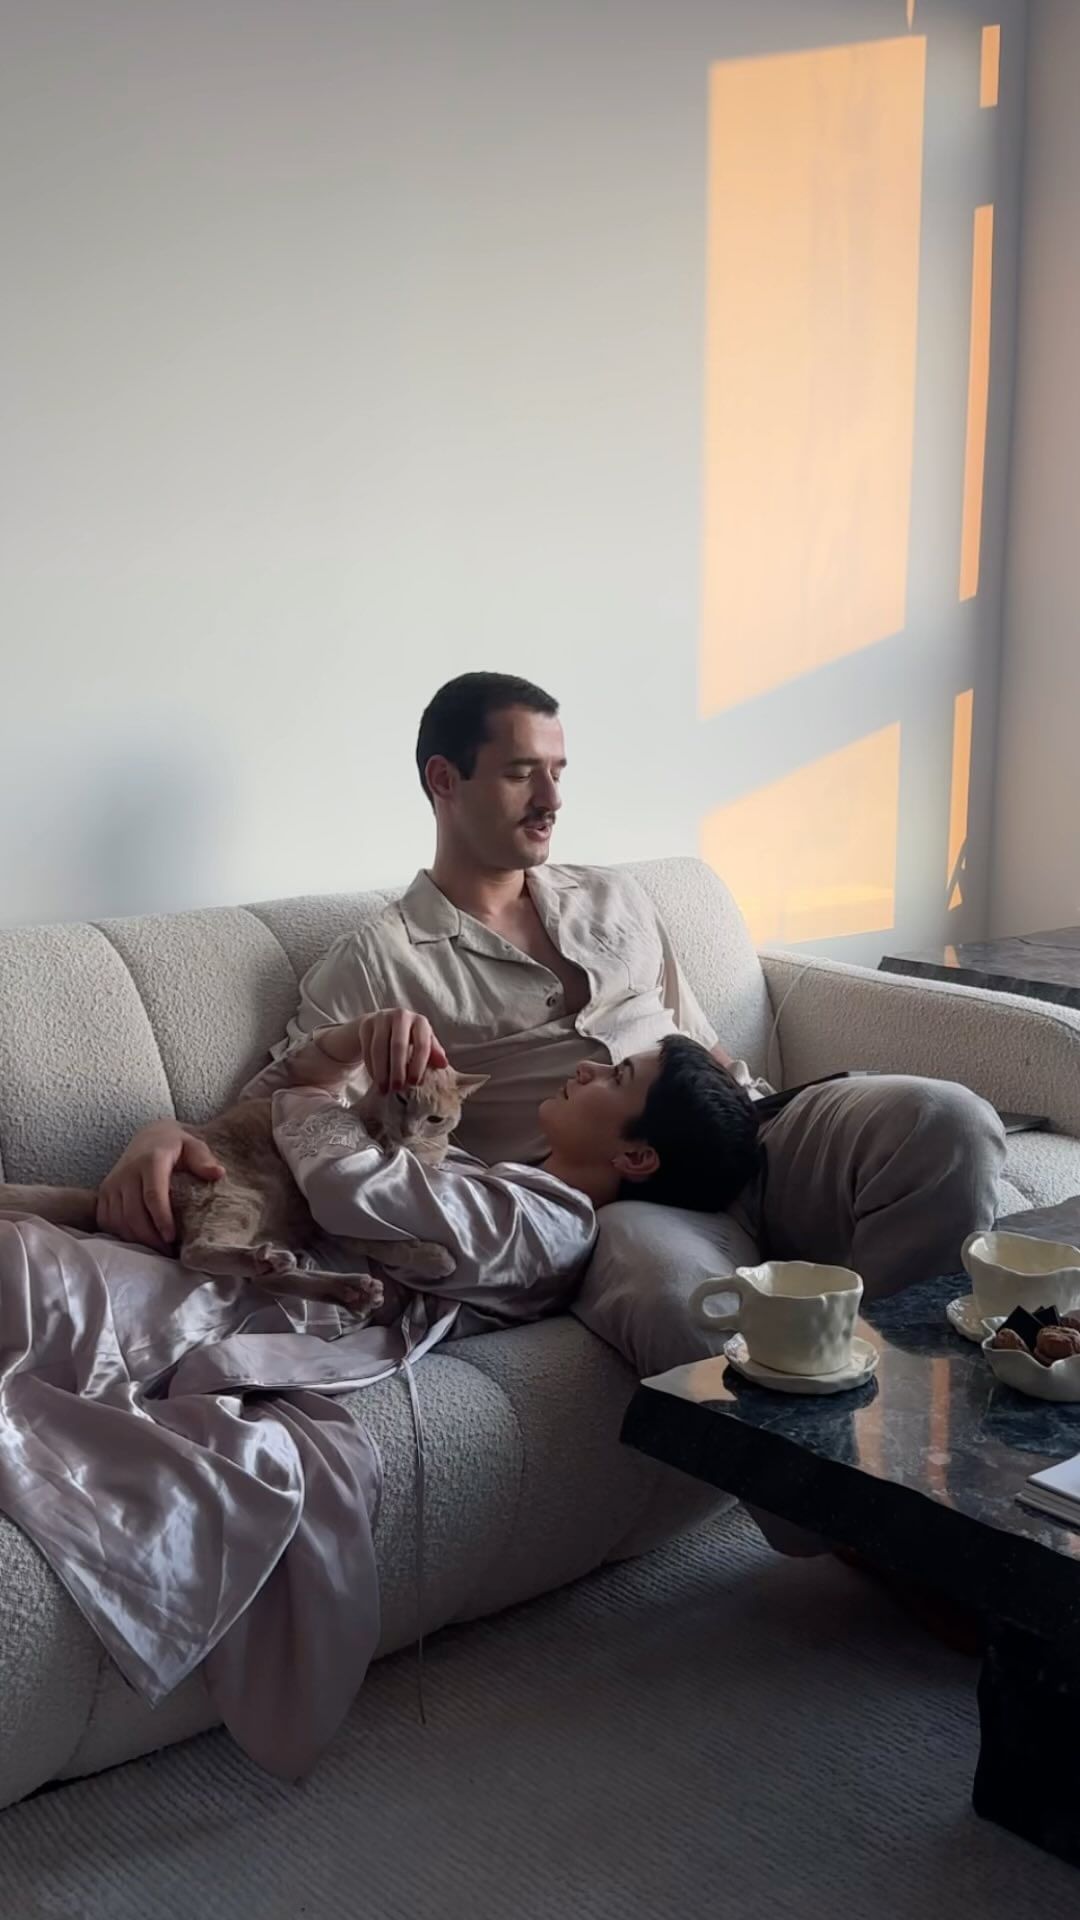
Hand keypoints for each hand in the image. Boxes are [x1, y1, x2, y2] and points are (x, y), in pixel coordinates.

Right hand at [96, 1122, 224, 1250]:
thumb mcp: (193, 1146)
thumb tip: (217, 1173)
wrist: (148, 1139)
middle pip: (133, 1213)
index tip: (172, 1238)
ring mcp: (112, 1183)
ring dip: (137, 1240)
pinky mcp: (103, 1193)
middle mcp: (127, 1172)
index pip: (153, 1195)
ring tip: (157, 1250)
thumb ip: (203, 1160)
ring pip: (118, 1220)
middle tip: (168, 1251)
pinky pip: (107, 1221)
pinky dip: (122, 1235)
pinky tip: (139, 1241)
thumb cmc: (175, 1147)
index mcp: (151, 1160)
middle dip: (150, 1237)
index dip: (161, 1219)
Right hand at [356, 1010, 447, 1091]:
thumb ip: (433, 1053)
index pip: (422, 1044)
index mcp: (420, 1022)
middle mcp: (401, 1016)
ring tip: (384, 1089)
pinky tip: (375, 1080)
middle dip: (398, 1069)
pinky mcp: (366, 1024)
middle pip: (398, 1045)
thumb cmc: (407, 1038)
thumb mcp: (421, 1043)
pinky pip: (368, 1049)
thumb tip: (444, 1065)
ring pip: (379, 1048)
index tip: (414, 1083)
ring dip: (381, 1071)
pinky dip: (371, 1067)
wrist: (381, 1025)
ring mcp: (382, 1018)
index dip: (419, 1065)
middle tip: (397, 1088)